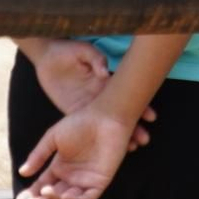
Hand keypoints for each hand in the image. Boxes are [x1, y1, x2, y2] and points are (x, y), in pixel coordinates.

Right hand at [16, 107, 133, 198]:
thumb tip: (22, 173)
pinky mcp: (100, 182)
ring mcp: (85, 180)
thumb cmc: (80, 122)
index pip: (42, 186)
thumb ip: (38, 155)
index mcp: (60, 167)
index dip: (31, 194)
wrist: (105, 117)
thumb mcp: (53, 137)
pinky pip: (86, 198)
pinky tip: (64, 197)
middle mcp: (71, 177)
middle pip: (53, 196)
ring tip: (45, 193)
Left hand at [26, 39, 154, 151]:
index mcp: (104, 81)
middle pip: (119, 113)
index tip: (150, 116)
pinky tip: (106, 147)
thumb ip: (95, 59)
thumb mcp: (83, 51)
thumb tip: (105, 71)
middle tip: (144, 138)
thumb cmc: (68, 50)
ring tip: (132, 147)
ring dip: (119, 133)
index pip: (124, 96)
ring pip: (104, 123)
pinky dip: (95, 137)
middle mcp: (98, 95)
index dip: (139, 105)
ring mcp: (86, 104)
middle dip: (133, 125)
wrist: (48, 56)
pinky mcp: (73, 110)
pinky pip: (85, 126)